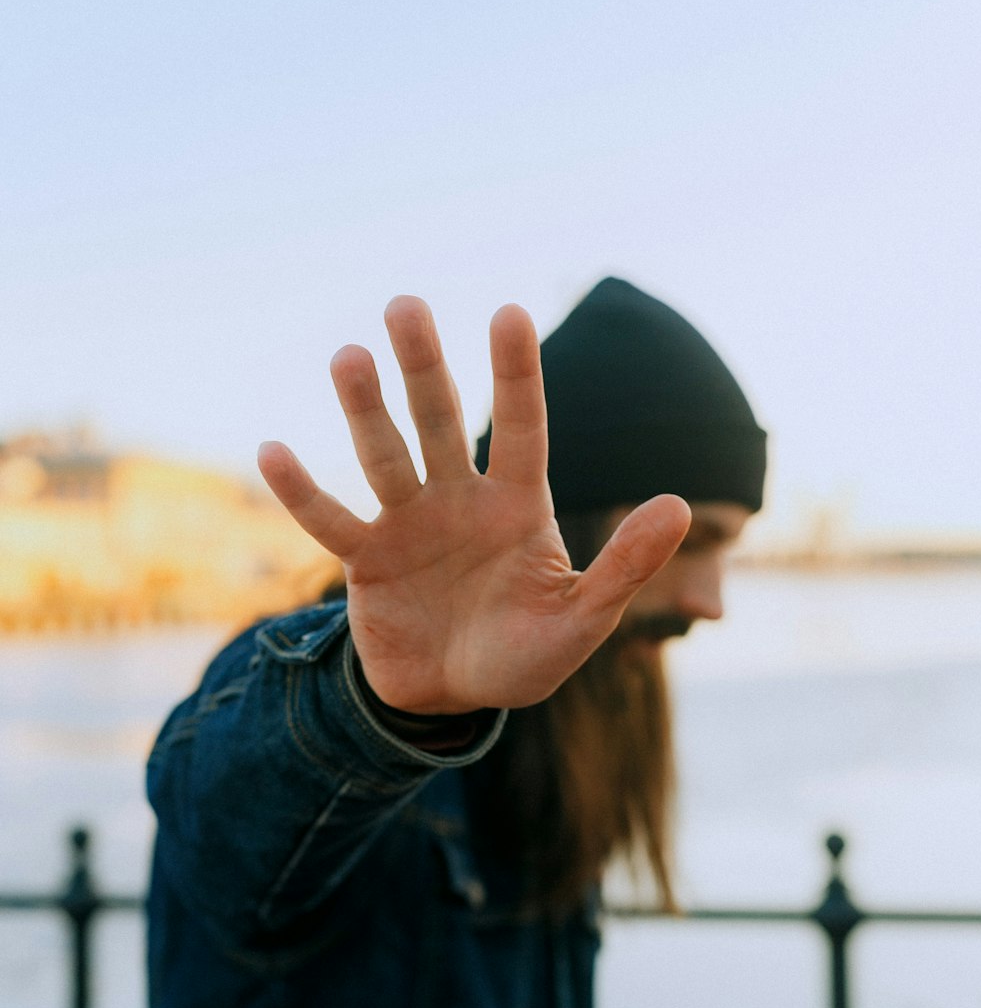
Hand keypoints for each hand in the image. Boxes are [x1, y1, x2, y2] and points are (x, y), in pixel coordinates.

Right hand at [258, 296, 690, 713]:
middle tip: (405, 306)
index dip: (515, 375)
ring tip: (349, 357)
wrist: (455, 700)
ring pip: (385, 457)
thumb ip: (626, 566)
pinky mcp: (365, 562)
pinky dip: (301, 493)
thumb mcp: (583, 619)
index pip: (521, 429)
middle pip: (441, 423)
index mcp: (518, 507)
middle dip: (425, 368)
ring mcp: (408, 525)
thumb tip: (681, 506)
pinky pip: (331, 522)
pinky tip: (271, 451)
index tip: (508, 313)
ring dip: (365, 410)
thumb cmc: (525, 654)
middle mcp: (459, 501)